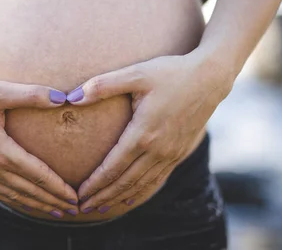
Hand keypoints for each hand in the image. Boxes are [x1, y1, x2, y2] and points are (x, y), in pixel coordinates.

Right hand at [0, 75, 78, 217]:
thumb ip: (31, 94)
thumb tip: (62, 98)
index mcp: (0, 150)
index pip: (38, 175)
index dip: (58, 188)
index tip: (75, 197)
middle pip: (27, 191)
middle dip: (52, 202)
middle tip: (74, 210)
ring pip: (11, 196)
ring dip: (34, 205)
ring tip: (53, 212)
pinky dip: (13, 200)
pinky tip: (22, 201)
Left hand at [66, 50, 234, 213]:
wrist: (210, 78)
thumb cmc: (170, 73)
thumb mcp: (135, 73)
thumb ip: (102, 85)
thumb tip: (72, 97)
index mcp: (143, 133)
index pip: (113, 167)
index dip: (94, 183)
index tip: (78, 194)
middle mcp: (158, 149)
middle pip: (125, 182)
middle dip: (103, 197)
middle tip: (82, 208)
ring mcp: (171, 154)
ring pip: (141, 184)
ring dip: (120, 198)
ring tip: (101, 208)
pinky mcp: (181, 153)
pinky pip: (158, 180)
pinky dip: (141, 192)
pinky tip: (131, 198)